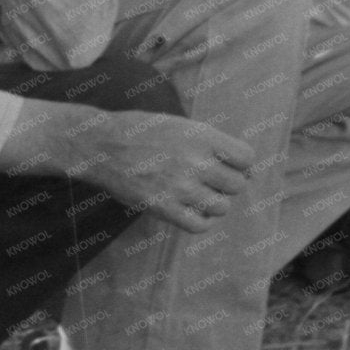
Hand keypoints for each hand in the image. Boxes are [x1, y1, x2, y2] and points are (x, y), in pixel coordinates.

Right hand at [91, 111, 256, 234]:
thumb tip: (247, 169)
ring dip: (214, 202)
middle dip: (227, 183)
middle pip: (237, 184)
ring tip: (198, 194)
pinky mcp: (165, 208)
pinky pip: (201, 225)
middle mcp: (195, 161)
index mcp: (201, 136)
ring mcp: (180, 187)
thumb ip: (212, 143)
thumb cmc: (142, 131)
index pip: (247, 158)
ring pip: (222, 207)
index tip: (229, 165)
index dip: (241, 163)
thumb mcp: (180, 124)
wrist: (103, 146)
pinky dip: (202, 220)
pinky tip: (192, 210)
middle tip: (210, 180)